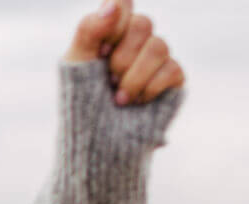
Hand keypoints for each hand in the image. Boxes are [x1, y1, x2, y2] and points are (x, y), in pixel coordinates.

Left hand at [65, 0, 184, 106]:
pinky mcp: (172, 79)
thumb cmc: (82, 103)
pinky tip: (136, 103)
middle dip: (121, 58)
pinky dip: (148, 90)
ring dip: (134, 78)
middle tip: (108, 80)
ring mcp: (156, 58)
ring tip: (119, 99)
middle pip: (143, 24)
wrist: (97, 144)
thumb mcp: (76, 65)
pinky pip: (171, 69)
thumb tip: (113, 5)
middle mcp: (136, 40)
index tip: (100, 51)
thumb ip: (90, 30)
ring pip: (159, 46)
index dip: (115, 21)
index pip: (123, 2)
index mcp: (111, 31)